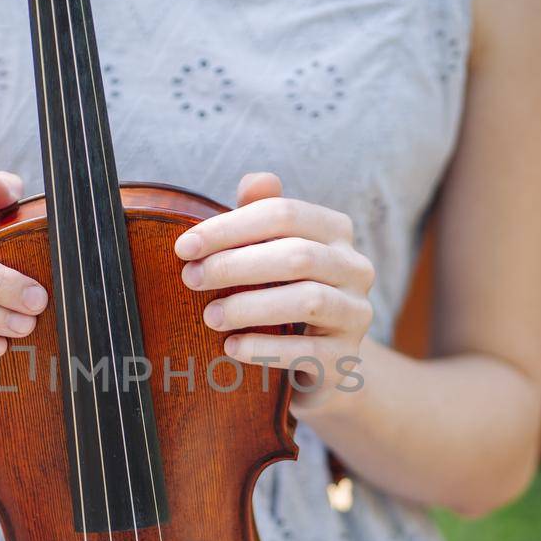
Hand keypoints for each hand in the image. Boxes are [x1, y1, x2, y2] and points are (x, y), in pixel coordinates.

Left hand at [175, 172, 373, 410]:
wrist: (319, 359)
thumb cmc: (283, 292)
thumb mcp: (269, 251)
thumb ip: (260, 214)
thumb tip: (254, 180)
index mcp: (335, 231)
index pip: (283, 214)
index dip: (230, 227)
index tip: (184, 247)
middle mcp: (355, 267)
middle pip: (297, 255)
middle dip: (235, 265)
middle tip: (190, 279)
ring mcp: (356, 313)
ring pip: (307, 301)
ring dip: (250, 306)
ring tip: (210, 316)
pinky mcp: (346, 357)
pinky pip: (307, 350)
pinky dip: (265, 348)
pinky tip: (232, 347)